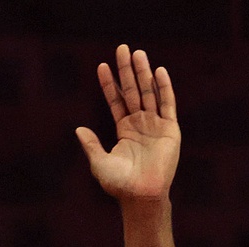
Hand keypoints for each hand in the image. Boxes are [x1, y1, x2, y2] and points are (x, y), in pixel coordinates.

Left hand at [76, 45, 178, 202]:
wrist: (140, 195)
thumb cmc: (119, 184)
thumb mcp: (99, 163)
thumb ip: (90, 145)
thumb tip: (78, 128)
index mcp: (124, 130)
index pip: (116, 100)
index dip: (109, 84)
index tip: (101, 66)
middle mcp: (140, 123)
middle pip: (132, 90)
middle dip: (127, 70)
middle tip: (122, 49)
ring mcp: (156, 124)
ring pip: (149, 92)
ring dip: (143, 73)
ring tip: (137, 53)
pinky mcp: (170, 129)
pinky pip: (167, 104)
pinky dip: (163, 87)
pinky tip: (158, 71)